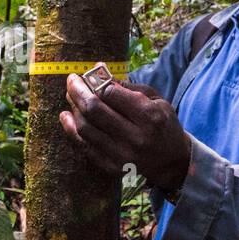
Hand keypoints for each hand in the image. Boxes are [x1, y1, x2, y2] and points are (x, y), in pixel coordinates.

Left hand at [58, 73, 190, 190]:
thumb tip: (98, 72)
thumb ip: (128, 87)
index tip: (86, 74)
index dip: (94, 82)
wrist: (172, 162)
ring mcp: (122, 155)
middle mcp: (135, 137)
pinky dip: (71, 130)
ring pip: (85, 128)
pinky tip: (66, 116)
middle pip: (94, 110)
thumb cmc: (162, 124)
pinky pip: (84, 146)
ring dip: (73, 109)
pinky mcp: (112, 167)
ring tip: (71, 97)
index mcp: (148, 116)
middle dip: (77, 91)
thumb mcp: (155, 100)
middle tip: (71, 81)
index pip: (110, 94)